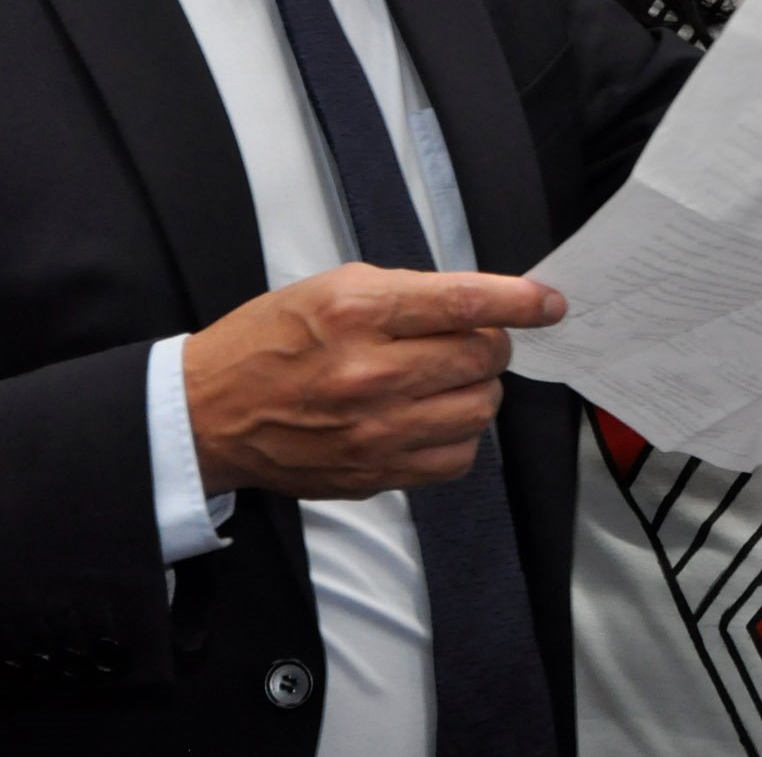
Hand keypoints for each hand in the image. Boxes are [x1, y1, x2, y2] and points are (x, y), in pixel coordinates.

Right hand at [183, 264, 565, 498]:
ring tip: (444, 379)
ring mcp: (374, 430)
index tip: (550, 303)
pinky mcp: (375, 473)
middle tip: (470, 340)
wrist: (210, 414)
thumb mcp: (332, 287)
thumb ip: (408, 294)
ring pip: (478, 410)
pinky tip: (430, 417)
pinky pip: (455, 459)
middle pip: (482, 358)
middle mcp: (370, 373)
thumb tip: (480, 305)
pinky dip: (458, 436)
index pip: (464, 303)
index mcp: (358, 311)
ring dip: (477, 390)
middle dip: (491, 345)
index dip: (520, 301)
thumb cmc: (269, 342)